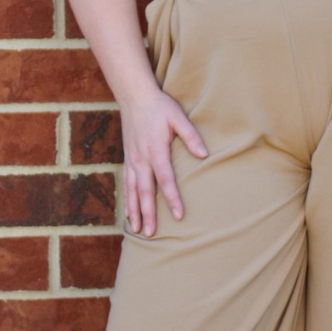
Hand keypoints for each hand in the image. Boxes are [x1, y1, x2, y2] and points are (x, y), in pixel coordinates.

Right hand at [117, 87, 208, 236]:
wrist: (134, 96)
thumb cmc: (159, 106)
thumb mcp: (178, 116)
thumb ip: (191, 136)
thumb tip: (204, 155)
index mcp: (155, 150)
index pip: (165, 179)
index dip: (172, 198)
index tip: (178, 215)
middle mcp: (141, 159)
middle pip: (145, 191)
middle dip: (148, 213)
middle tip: (151, 234)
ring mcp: (132, 160)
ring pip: (132, 191)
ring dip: (134, 211)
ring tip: (137, 230)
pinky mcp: (128, 159)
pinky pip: (126, 184)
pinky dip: (127, 200)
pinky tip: (129, 212)